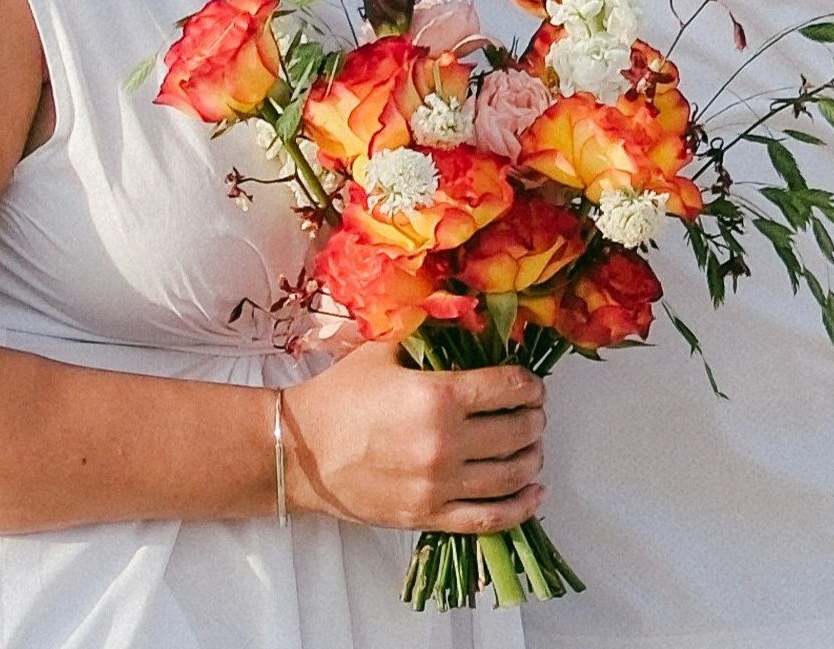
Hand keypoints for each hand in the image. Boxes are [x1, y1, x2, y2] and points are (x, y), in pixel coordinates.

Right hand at [282, 342, 545, 533]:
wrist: (300, 452)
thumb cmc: (338, 396)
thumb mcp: (381, 349)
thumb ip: (426, 332)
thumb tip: (468, 316)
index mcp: (437, 396)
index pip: (509, 387)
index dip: (530, 383)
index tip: (531, 383)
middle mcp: (445, 442)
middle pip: (518, 430)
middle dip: (534, 417)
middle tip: (532, 411)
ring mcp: (439, 484)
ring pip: (512, 474)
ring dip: (533, 457)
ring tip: (532, 446)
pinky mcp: (428, 515)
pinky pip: (490, 517)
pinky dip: (520, 507)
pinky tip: (533, 494)